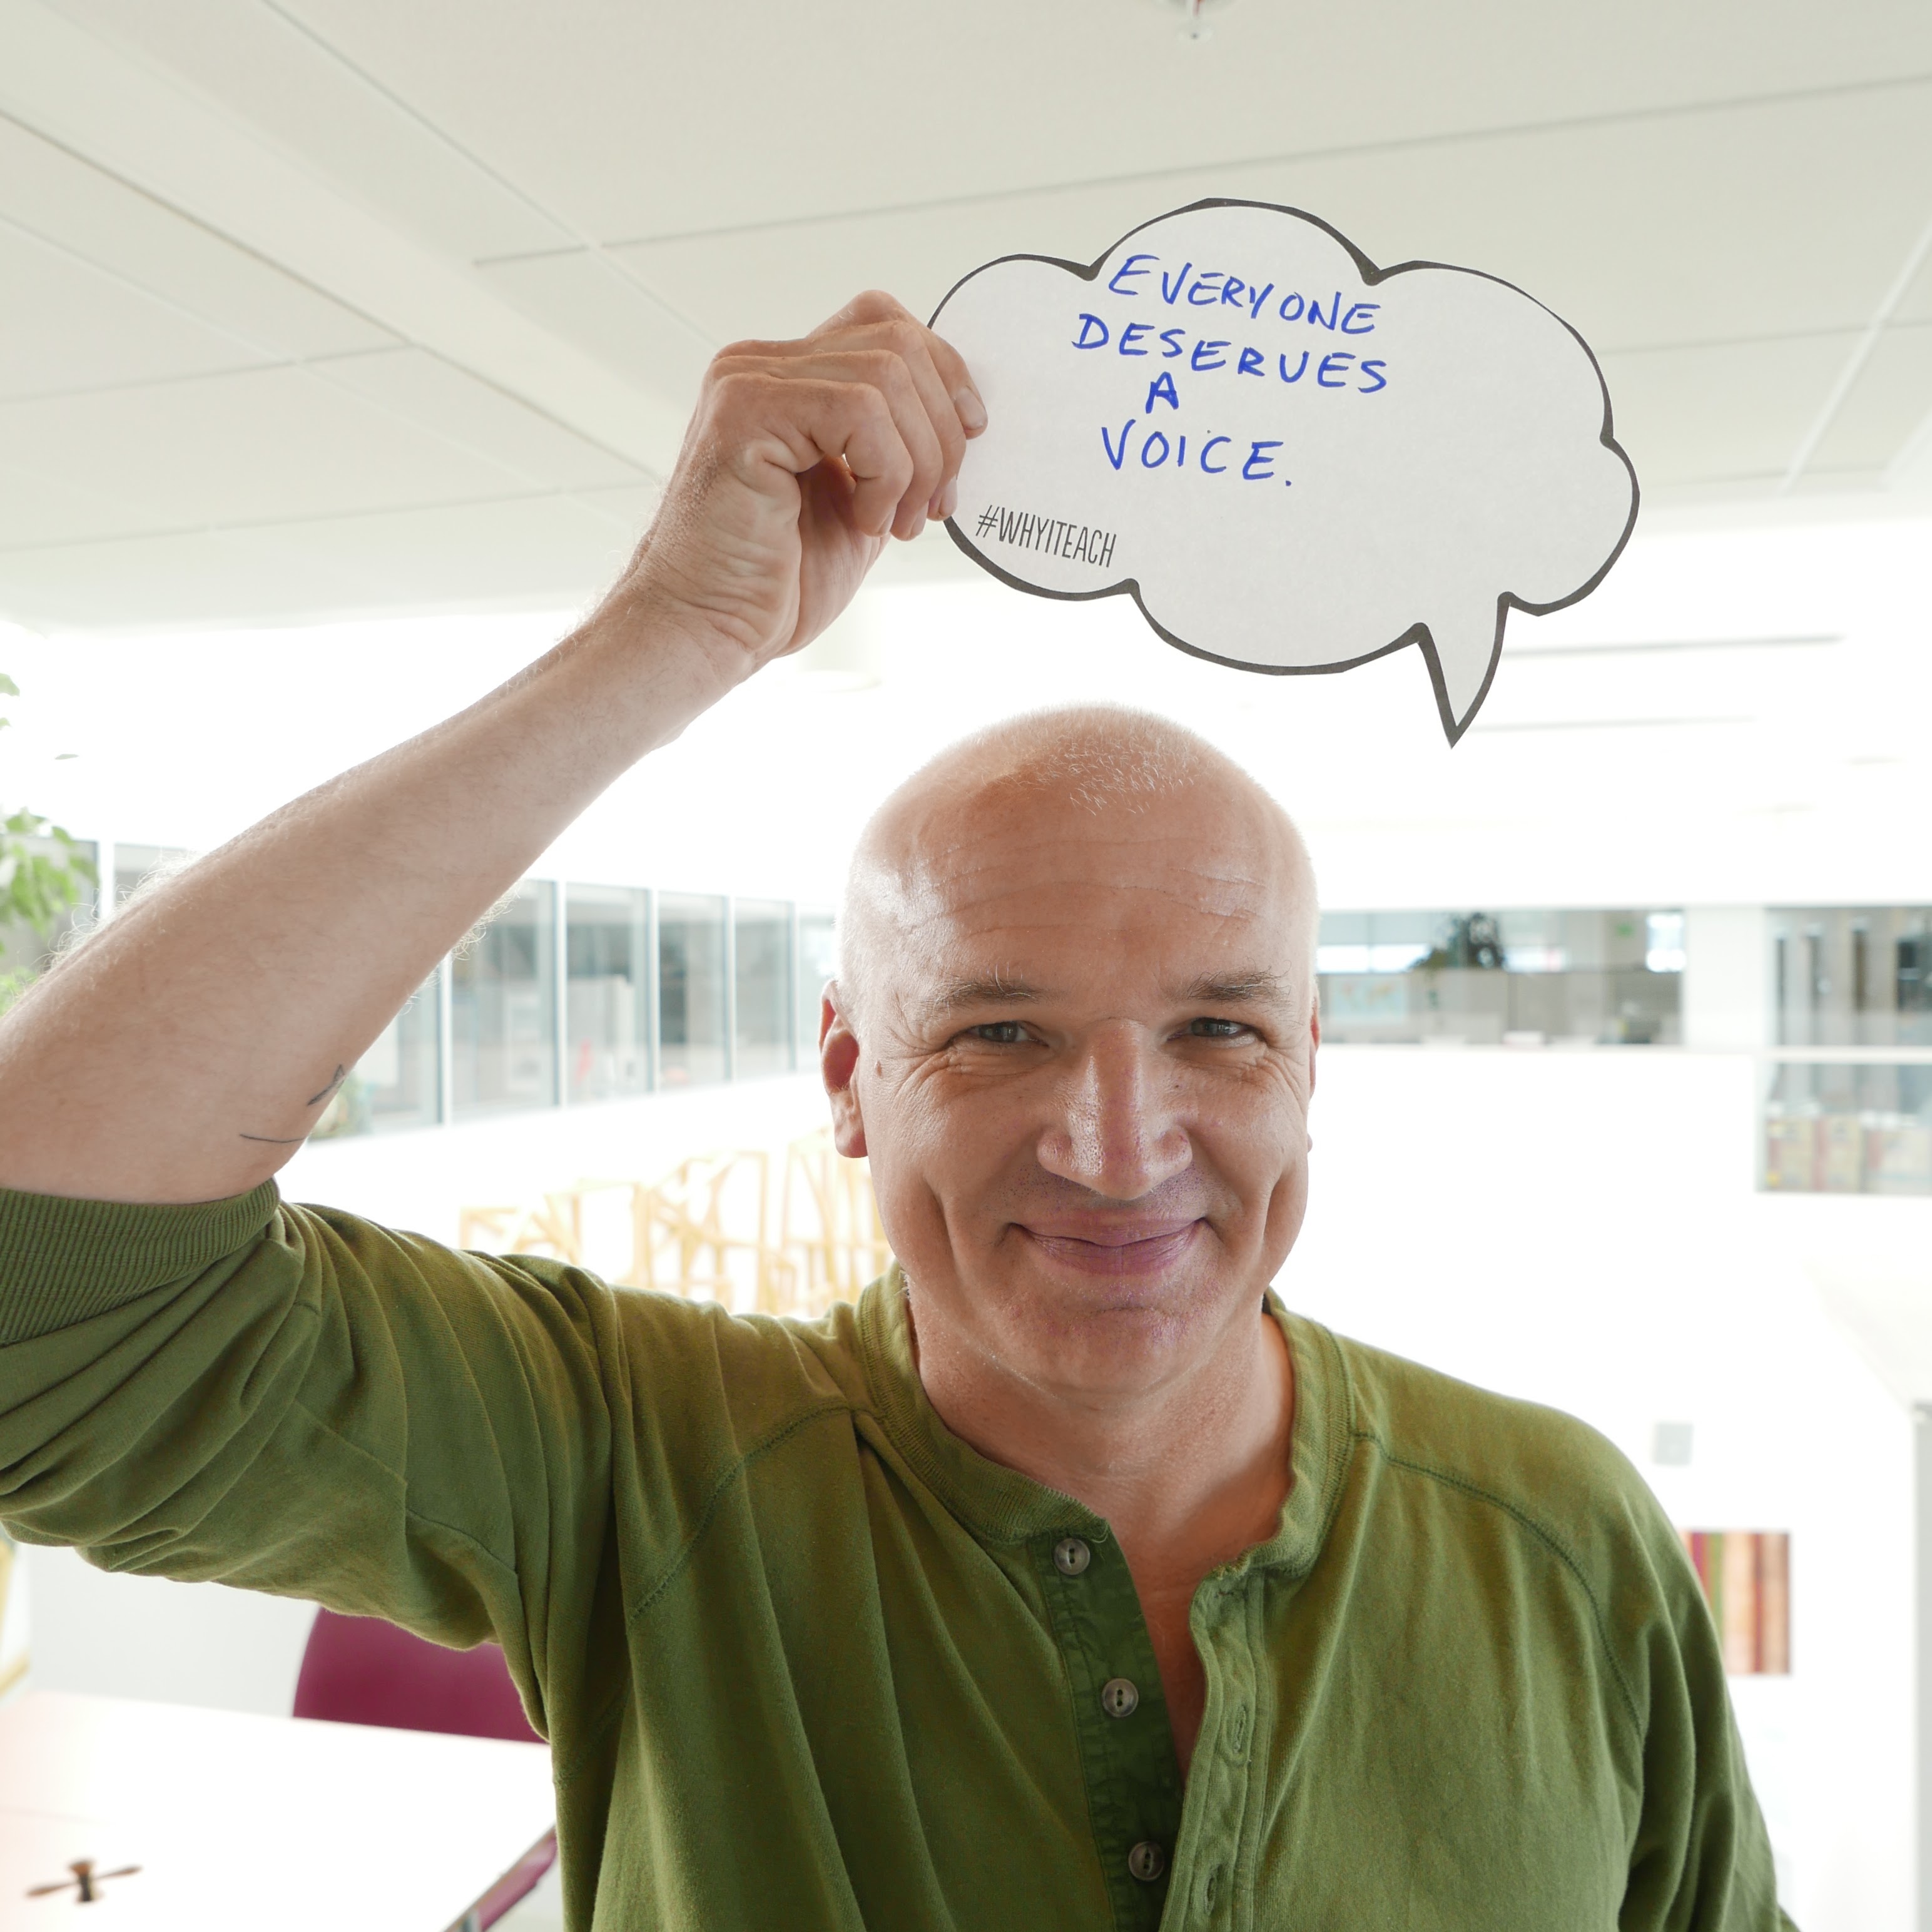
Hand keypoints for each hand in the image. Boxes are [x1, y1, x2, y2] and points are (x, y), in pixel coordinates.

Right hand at [605, 290, 986, 674]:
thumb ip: (896, 449)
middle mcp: (761, 366)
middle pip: (898, 342)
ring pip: (887, 374)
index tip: (967, 443)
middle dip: (941, 432)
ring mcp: (747, 382)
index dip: (945, 376)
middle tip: (931, 508)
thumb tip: (963, 418)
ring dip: (917, 461)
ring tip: (897, 524)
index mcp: (788, 379)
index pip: (887, 325)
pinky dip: (885, 472)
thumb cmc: (775, 584)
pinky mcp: (743, 412)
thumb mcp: (864, 502)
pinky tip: (864, 520)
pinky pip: (858, 409)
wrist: (710, 631)